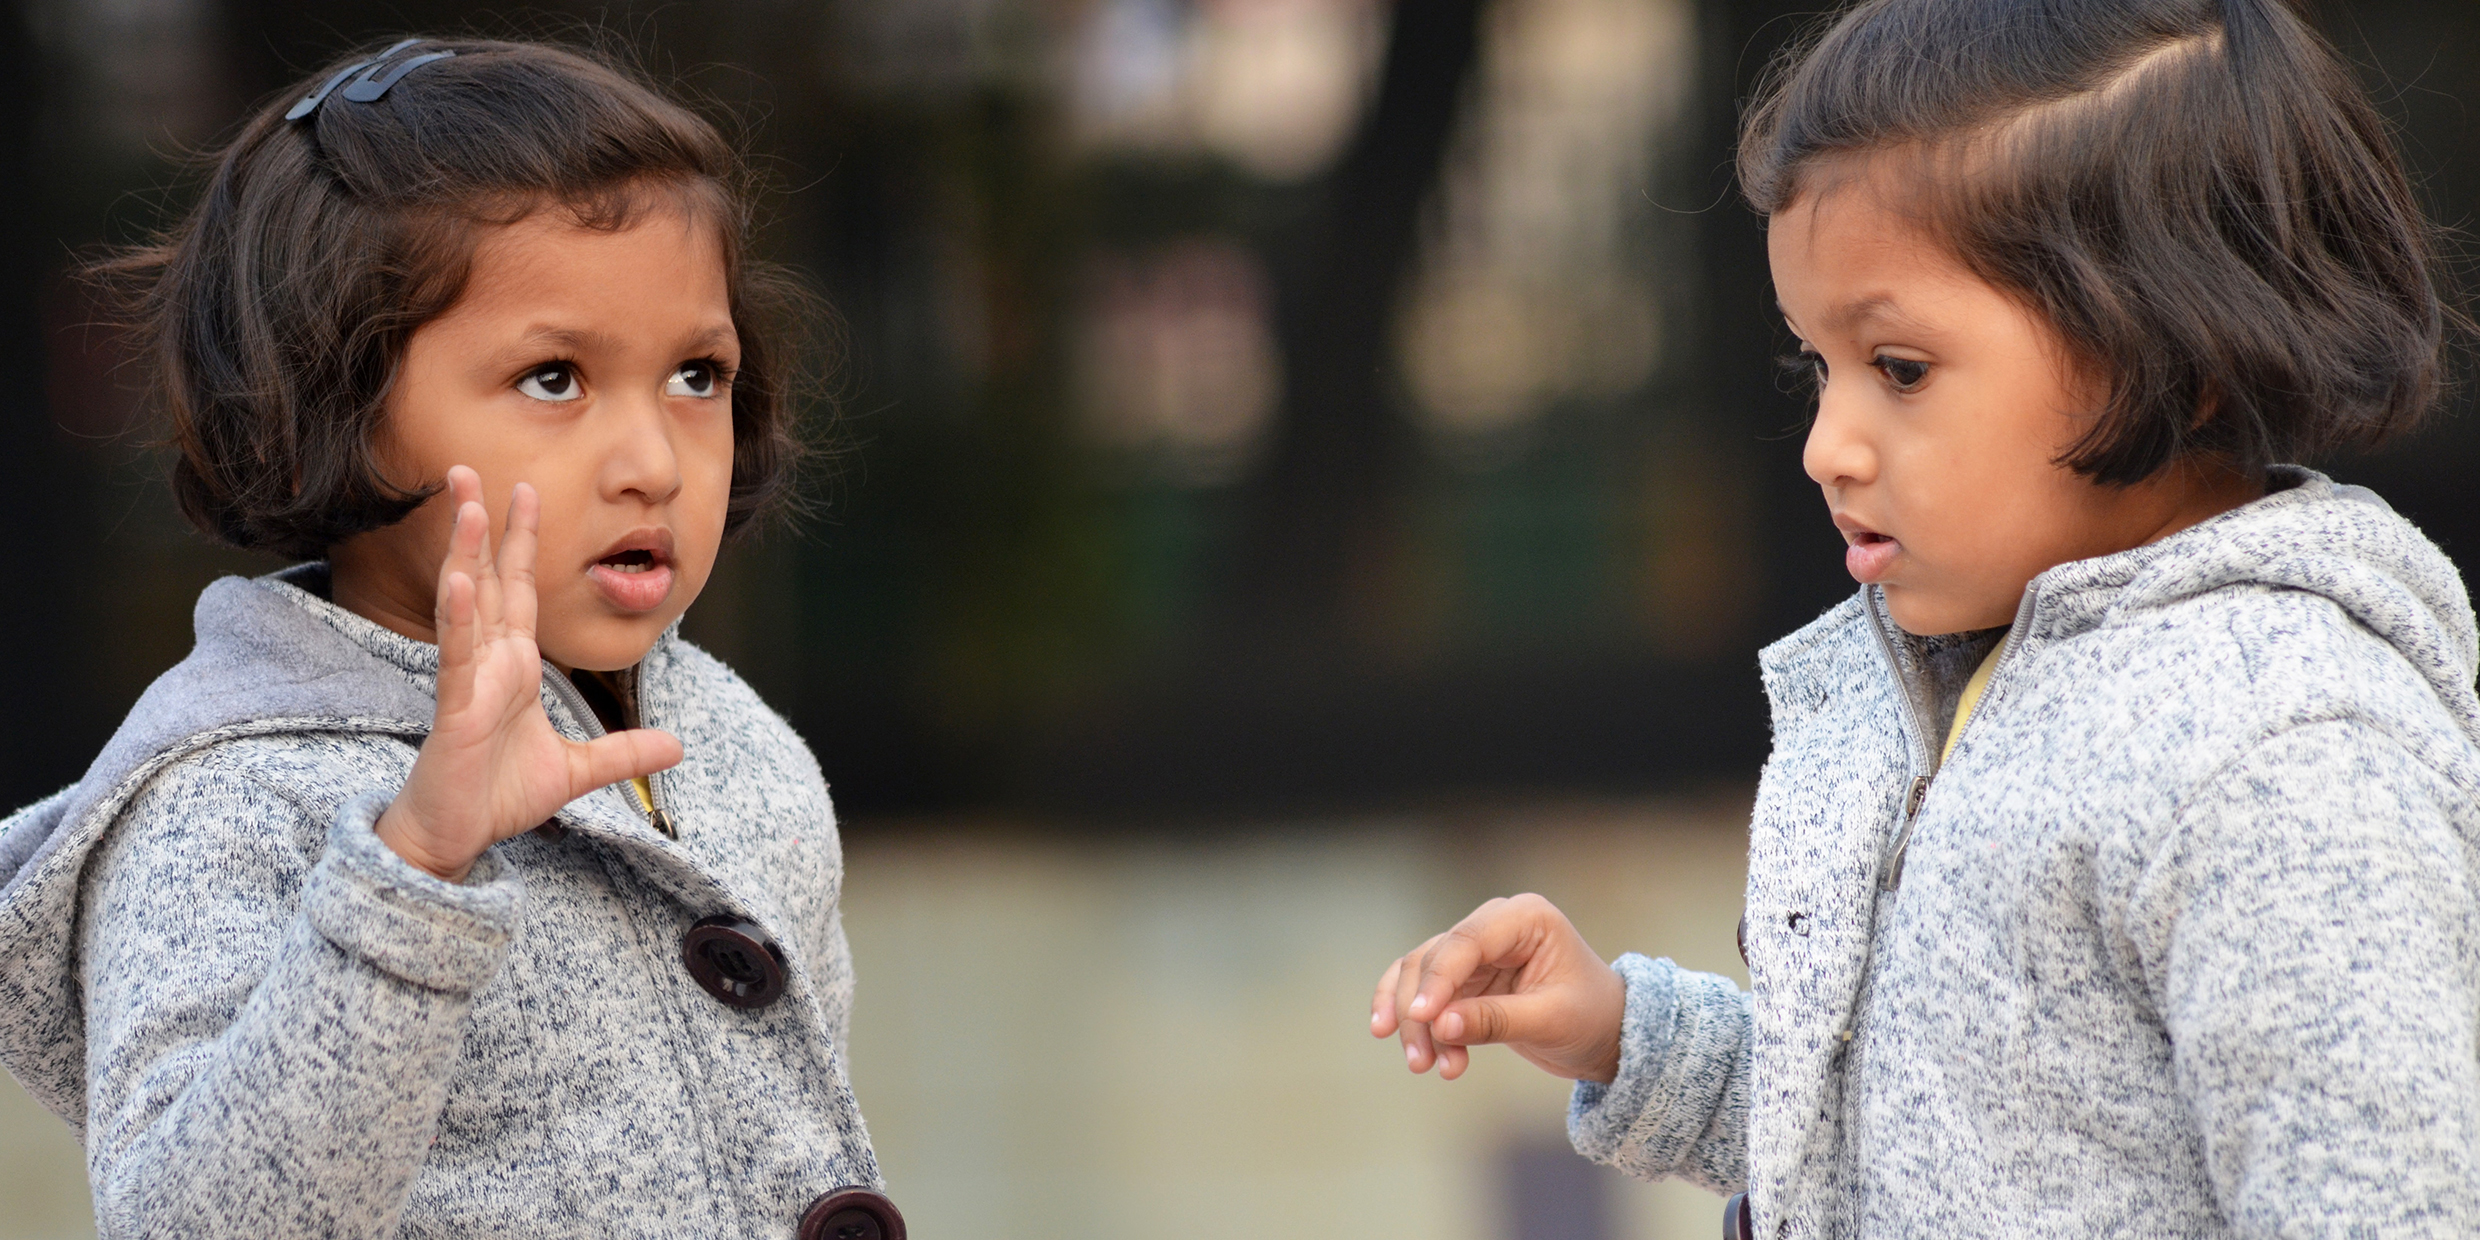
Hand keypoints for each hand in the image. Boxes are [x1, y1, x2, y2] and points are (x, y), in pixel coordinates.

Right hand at [374, 466, 682, 881]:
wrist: (457, 838)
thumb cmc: (498, 798)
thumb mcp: (578, 771)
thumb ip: (624, 754)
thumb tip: (678, 747)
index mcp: (515, 666)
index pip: (519, 590)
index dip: (522, 542)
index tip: (524, 491)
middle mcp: (491, 663)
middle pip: (486, 579)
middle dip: (480, 525)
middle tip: (467, 469)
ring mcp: (470, 682)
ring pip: (467, 605)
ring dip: (465, 554)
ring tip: (465, 505)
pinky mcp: (455, 709)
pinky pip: (458, 656)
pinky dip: (458, 618)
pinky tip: (459, 581)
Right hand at [1369, 893, 1625, 1082]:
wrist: (1607, 1034)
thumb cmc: (1591, 1017)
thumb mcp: (1550, 1021)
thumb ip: (1495, 1020)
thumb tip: (1440, 1025)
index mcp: (1525, 918)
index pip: (1466, 942)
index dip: (1438, 979)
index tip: (1423, 1017)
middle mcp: (1495, 925)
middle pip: (1434, 958)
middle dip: (1422, 1011)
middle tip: (1422, 1061)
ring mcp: (1477, 950)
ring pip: (1421, 975)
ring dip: (1416, 1021)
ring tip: (1425, 1066)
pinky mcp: (1465, 976)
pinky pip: (1424, 989)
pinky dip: (1412, 1015)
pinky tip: (1402, 1040)